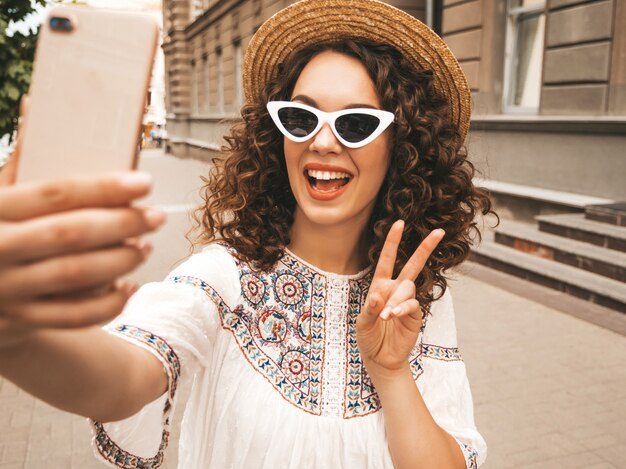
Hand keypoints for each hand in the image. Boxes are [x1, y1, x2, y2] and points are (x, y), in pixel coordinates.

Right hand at [0, 98, 164, 349]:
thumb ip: (19, 162)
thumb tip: (36, 103)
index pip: (54, 194)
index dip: (103, 187)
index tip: (144, 183)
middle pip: (70, 234)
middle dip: (122, 224)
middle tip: (156, 216)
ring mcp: (7, 289)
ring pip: (75, 275)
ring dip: (120, 260)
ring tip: (145, 246)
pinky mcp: (21, 320)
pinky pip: (73, 317)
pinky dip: (108, 305)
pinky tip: (129, 286)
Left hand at [356, 220, 444, 375]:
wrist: (381, 358)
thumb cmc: (368, 338)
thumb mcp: (362, 323)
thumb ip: (369, 309)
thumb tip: (377, 296)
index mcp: (380, 286)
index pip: (387, 260)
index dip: (392, 242)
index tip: (400, 223)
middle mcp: (395, 290)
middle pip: (413, 264)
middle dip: (425, 248)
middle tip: (439, 232)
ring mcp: (407, 302)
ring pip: (408, 287)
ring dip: (396, 300)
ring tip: (386, 316)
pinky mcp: (415, 315)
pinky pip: (412, 304)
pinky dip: (402, 308)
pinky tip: (393, 316)